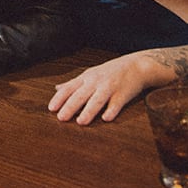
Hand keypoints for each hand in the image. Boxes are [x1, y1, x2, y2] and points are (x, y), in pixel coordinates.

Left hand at [47, 51, 174, 124]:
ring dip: (88, 111)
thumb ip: (74, 83)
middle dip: (70, 106)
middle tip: (61, 118)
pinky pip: (116, 103)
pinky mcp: (123, 94)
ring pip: (97, 100)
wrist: (136, 66)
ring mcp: (110, 87)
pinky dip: (111, 110)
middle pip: (80, 95)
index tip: (51, 108)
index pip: (69, 88)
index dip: (60, 98)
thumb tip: (57, 88)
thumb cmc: (110, 72)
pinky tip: (106, 118)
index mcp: (86, 78)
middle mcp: (95, 82)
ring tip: (80, 122)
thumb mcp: (90, 74)